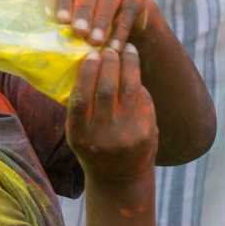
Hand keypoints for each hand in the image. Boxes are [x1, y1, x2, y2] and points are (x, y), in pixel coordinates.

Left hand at [53, 0, 158, 48]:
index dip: (64, 0)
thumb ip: (65, 11)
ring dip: (102, 21)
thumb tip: (47, 37)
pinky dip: (120, 32)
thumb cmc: (90, 6)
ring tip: (95, 42)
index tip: (61, 21)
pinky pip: (128, 12)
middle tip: (79, 32)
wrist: (126, 3)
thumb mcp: (75, 0)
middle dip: (84, 11)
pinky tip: (114, 47)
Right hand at [65, 45, 158, 184]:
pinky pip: (142, 100)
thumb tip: (87, 64)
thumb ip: (81, 107)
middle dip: (109, 64)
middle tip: (109, 48)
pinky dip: (138, 81)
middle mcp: (103, 136)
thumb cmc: (94, 148)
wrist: (120, 177)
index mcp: (80, 136)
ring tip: (126, 49)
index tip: (90, 55)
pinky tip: (134, 68)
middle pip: (106, 91)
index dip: (86, 74)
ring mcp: (127, 135)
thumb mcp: (78, 133)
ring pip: (129, 90)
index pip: (81, 99)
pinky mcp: (146, 132)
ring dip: (128, 65)